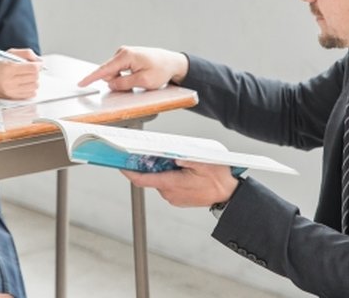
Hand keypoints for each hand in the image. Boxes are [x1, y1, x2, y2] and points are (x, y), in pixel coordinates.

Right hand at [0, 55, 41, 99]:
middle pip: (35, 77)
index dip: (38, 65)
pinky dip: (30, 88)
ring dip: (33, 81)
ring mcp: (11, 91)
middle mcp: (9, 81)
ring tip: (26, 77)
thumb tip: (40, 61)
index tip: (37, 64)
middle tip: (30, 70)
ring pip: (34, 86)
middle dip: (35, 72)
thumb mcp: (10, 53)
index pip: (33, 68)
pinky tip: (24, 84)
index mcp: (9, 68)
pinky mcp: (12, 97)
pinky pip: (30, 94)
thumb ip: (27, 53)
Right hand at [78, 46, 188, 90]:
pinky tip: (136, 76)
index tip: (81, 83)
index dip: (91, 78)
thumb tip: (110, 84)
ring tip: (138, 79)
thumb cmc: (162, 69)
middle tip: (134, 84)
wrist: (172, 62)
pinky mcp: (127, 57)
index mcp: (126, 56)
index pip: (104, 69)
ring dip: (121, 80)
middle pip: (109, 72)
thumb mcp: (144, 81)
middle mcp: (123, 52)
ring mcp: (125, 54)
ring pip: (114, 72)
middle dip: (116, 82)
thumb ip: (124, 83)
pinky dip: (124, 76)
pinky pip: (119, 70)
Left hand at [121, 160, 238, 206]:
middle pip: (151, 177)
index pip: (143, 179)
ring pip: (159, 180)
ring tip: (173, 159)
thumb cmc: (218, 180)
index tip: (120, 164)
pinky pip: (167, 185)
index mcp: (172, 183)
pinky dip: (168, 176)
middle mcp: (169, 193)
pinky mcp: (177, 198)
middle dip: (149, 164)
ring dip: (162, 170)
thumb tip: (174, 156)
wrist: (228, 196)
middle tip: (149, 151)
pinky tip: (178, 168)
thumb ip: (189, 159)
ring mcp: (173, 197)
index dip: (129, 172)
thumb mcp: (206, 163)